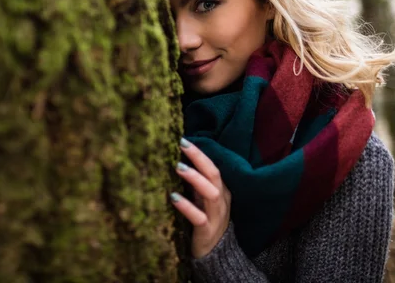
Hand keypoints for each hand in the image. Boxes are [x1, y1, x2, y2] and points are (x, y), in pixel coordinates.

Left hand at [170, 138, 231, 258]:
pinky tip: (173, 198)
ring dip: (195, 178)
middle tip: (182, 144)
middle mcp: (221, 200)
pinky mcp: (207, 230)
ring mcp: (216, 215)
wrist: (216, 254)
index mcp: (221, 190)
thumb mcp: (202, 199)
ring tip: (178, 167)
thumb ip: (194, 183)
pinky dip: (187, 206)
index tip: (183, 139)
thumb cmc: (204, 220)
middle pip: (214, 174)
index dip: (199, 153)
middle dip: (199, 158)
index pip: (212, 166)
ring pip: (210, 193)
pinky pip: (199, 217)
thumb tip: (176, 161)